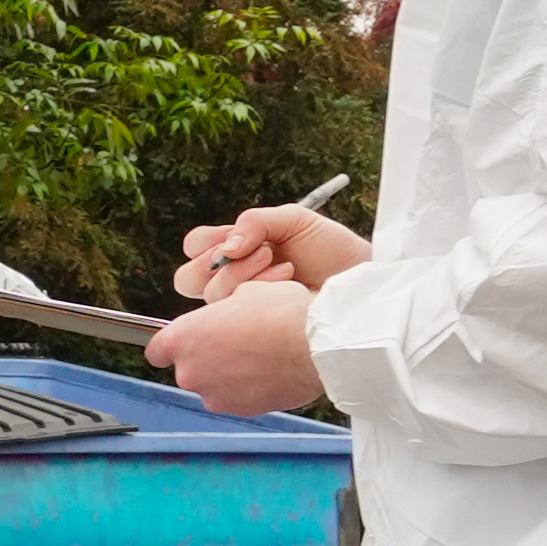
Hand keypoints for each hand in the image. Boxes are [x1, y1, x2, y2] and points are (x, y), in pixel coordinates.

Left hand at [147, 278, 323, 416]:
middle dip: (207, 359)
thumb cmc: (281, 313)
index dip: (170, 347)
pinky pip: (237, 398)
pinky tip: (270, 371)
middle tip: (237, 342)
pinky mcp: (240, 410)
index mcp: (182, 339)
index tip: (186, 343)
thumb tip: (227, 313)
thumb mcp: (246, 292)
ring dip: (228, 376)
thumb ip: (223, 308)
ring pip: (214, 386)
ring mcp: (214, 396)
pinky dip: (248, 389)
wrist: (315, 346)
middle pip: (188, 369)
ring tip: (259, 357)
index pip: (157, 351)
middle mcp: (190, 372)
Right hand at [174, 201, 370, 302]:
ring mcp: (242, 303)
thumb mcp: (292, 220)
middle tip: (262, 253)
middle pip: (188, 279)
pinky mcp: (253, 326)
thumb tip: (226, 247)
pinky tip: (289, 286)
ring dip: (247, 276)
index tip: (238, 240)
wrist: (358, 277)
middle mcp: (232, 276)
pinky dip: (261, 293)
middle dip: (218, 265)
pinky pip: (234, 315)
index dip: (206, 244)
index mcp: (235, 248)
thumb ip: (255, 221)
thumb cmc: (329, 248)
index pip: (194, 246)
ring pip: (212, 296)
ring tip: (286, 268)